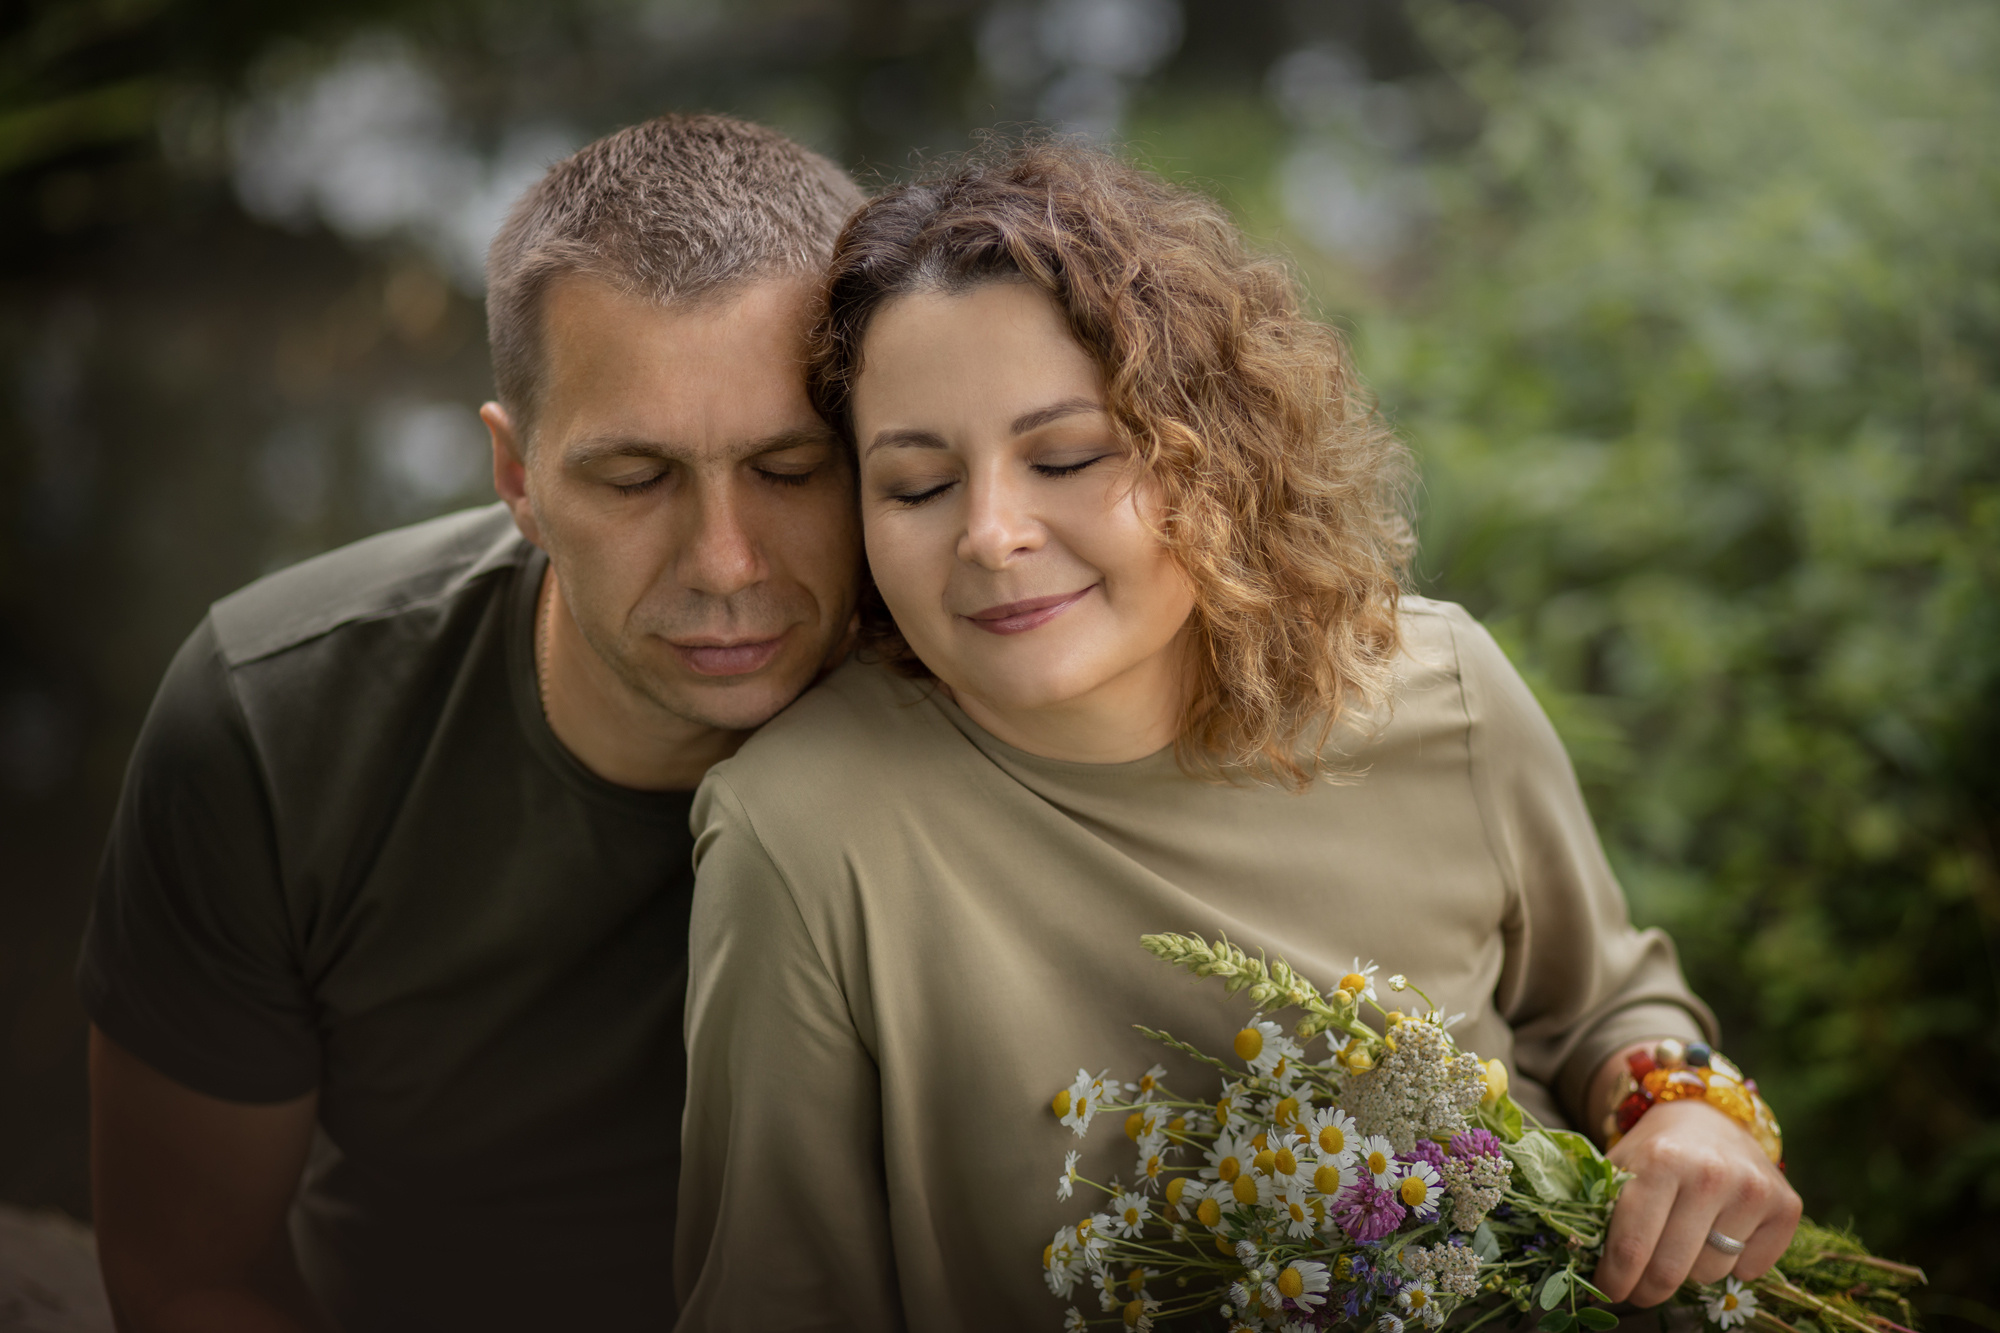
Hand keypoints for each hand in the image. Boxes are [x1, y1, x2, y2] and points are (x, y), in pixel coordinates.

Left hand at [1594, 1097, 1800, 1305]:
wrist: (1711, 1117)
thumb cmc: (1658, 1148)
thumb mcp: (1620, 1165)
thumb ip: (1600, 1206)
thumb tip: (1581, 1258)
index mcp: (1661, 1159)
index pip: (1631, 1246)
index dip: (1614, 1280)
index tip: (1607, 1290)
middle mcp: (1711, 1173)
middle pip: (1670, 1271)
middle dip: (1646, 1290)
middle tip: (1637, 1288)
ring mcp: (1753, 1190)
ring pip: (1709, 1274)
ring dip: (1689, 1270)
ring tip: (1682, 1240)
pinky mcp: (1786, 1207)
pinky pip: (1749, 1270)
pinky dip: (1732, 1264)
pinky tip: (1721, 1233)